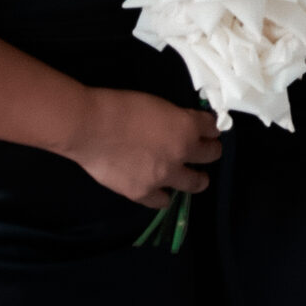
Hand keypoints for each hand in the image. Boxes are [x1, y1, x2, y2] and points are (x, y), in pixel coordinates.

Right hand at [61, 86, 221, 208]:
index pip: (212, 128)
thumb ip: (176, 119)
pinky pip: (163, 201)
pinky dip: (164, 195)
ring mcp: (164, 177)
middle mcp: (182, 153)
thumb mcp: (159, 105)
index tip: (208, 130)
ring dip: (197, 178)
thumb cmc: (122, 107)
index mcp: (187, 126)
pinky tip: (161, 190)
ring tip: (194, 178)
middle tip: (204, 151)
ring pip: (196, 183)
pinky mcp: (143, 193)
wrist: (92, 127)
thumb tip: (182, 127)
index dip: (210, 128)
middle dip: (210, 151)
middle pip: (211, 155)